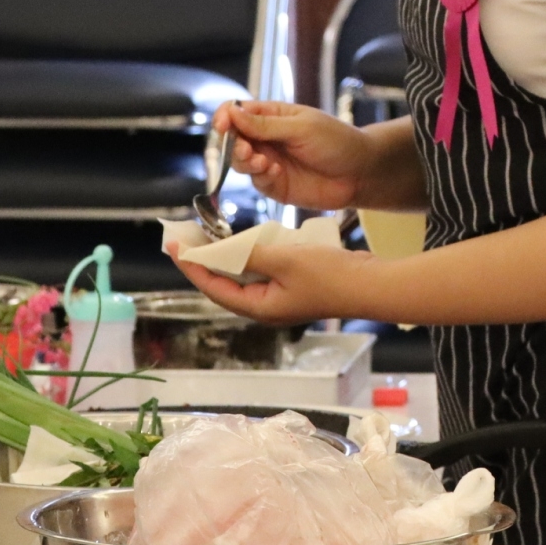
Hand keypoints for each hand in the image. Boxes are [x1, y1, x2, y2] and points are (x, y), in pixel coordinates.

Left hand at [166, 240, 379, 323]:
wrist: (371, 284)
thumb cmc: (330, 276)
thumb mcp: (285, 260)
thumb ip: (251, 255)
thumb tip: (221, 252)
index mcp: (259, 308)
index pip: (213, 288)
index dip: (191, 267)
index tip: (174, 246)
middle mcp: (265, 307)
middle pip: (224, 284)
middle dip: (204, 262)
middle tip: (186, 238)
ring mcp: (280, 297)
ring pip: (243, 277)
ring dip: (226, 258)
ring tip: (210, 236)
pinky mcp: (294, 286)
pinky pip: (262, 271)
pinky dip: (250, 256)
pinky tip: (248, 239)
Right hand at [216, 101, 374, 210]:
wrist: (361, 172)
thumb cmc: (337, 141)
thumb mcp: (302, 127)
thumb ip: (266, 124)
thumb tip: (231, 112)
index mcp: (272, 116)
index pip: (237, 113)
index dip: (225, 118)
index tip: (223, 125)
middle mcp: (266, 139)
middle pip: (233, 139)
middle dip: (234, 145)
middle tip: (247, 150)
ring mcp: (269, 162)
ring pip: (240, 162)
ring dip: (245, 162)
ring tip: (263, 161)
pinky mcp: (275, 185)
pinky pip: (256, 182)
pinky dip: (261, 177)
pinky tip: (276, 172)